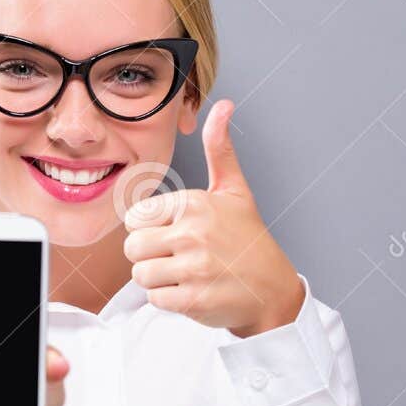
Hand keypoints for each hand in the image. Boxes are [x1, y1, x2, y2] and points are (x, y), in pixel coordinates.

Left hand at [123, 100, 304, 337]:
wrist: (273, 290)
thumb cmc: (248, 239)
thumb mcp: (234, 190)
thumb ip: (219, 150)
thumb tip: (223, 106)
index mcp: (194, 204)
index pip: (135, 218)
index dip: (149, 228)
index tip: (173, 233)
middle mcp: (193, 234)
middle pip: (132, 248)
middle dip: (149, 255)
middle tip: (177, 257)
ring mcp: (194, 268)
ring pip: (140, 275)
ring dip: (158, 279)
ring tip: (185, 273)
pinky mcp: (194, 300)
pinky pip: (154, 299)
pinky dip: (168, 299)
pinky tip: (192, 290)